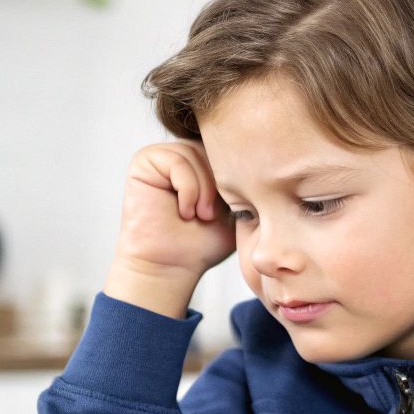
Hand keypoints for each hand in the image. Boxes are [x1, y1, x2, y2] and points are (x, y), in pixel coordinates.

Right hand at [105, 141, 235, 317]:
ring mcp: (163, 154)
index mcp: (206, 159)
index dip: (239, 177)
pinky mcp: (144, 161)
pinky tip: (185, 213)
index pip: (232, 149)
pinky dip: (188, 190)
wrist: (173, 266)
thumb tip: (269, 159)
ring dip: (205, 190)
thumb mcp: (238, 208)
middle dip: (221, 183)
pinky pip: (177, 162)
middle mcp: (185, 152)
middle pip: (215, 147)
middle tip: (214, 215)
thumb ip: (250, 181)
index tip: (234, 207)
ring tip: (201, 216)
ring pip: (197, 153)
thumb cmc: (204, 243)